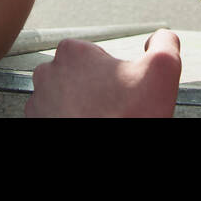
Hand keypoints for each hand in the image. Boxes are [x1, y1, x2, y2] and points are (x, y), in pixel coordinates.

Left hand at [25, 29, 181, 117]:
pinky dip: (69, 120)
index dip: (113, 73)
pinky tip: (89, 125)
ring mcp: (38, 102)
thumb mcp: (162, 70)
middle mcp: (48, 73)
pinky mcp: (36, 124)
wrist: (103, 162)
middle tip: (113, 107)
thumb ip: (165, 43)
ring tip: (101, 118)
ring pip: (64, 96)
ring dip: (80, 105)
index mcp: (73, 53)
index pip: (94, 54)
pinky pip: (54, 117)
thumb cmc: (128, 118)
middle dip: (94, 88)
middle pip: (77, 74)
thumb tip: (161, 37)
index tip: (122, 90)